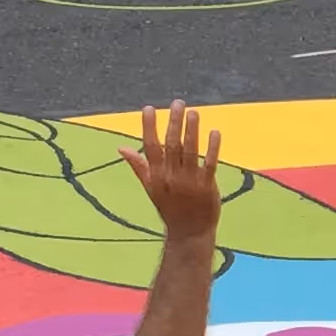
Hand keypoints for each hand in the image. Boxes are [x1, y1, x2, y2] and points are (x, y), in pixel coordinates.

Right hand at [119, 103, 223, 242]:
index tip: (149, 108)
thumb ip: (138, 165)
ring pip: (190, 152)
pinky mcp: (207, 186)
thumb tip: (121, 148)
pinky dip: (212, 148)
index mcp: (156, 176)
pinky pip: (209, 164)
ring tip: (194, 112)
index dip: (149, 127)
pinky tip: (214, 132)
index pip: (150, 147)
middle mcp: (171, 177)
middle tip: (178, 103)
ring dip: (192, 131)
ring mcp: (190, 182)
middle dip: (174, 123)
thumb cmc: (169, 207)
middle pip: (172, 145)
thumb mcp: (150, 187)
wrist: (189, 232)